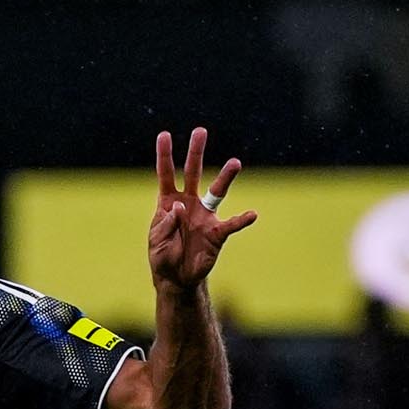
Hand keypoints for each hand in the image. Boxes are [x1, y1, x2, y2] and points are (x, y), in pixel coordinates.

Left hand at [147, 127, 256, 292]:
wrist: (177, 278)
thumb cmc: (163, 256)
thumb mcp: (156, 241)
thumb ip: (165, 224)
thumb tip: (179, 207)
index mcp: (169, 202)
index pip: (166, 174)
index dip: (165, 155)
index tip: (164, 135)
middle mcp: (189, 203)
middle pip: (193, 172)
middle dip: (196, 152)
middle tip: (201, 131)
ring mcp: (205, 216)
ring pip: (216, 192)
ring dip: (225, 177)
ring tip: (235, 162)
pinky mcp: (217, 233)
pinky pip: (232, 224)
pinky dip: (242, 219)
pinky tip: (252, 214)